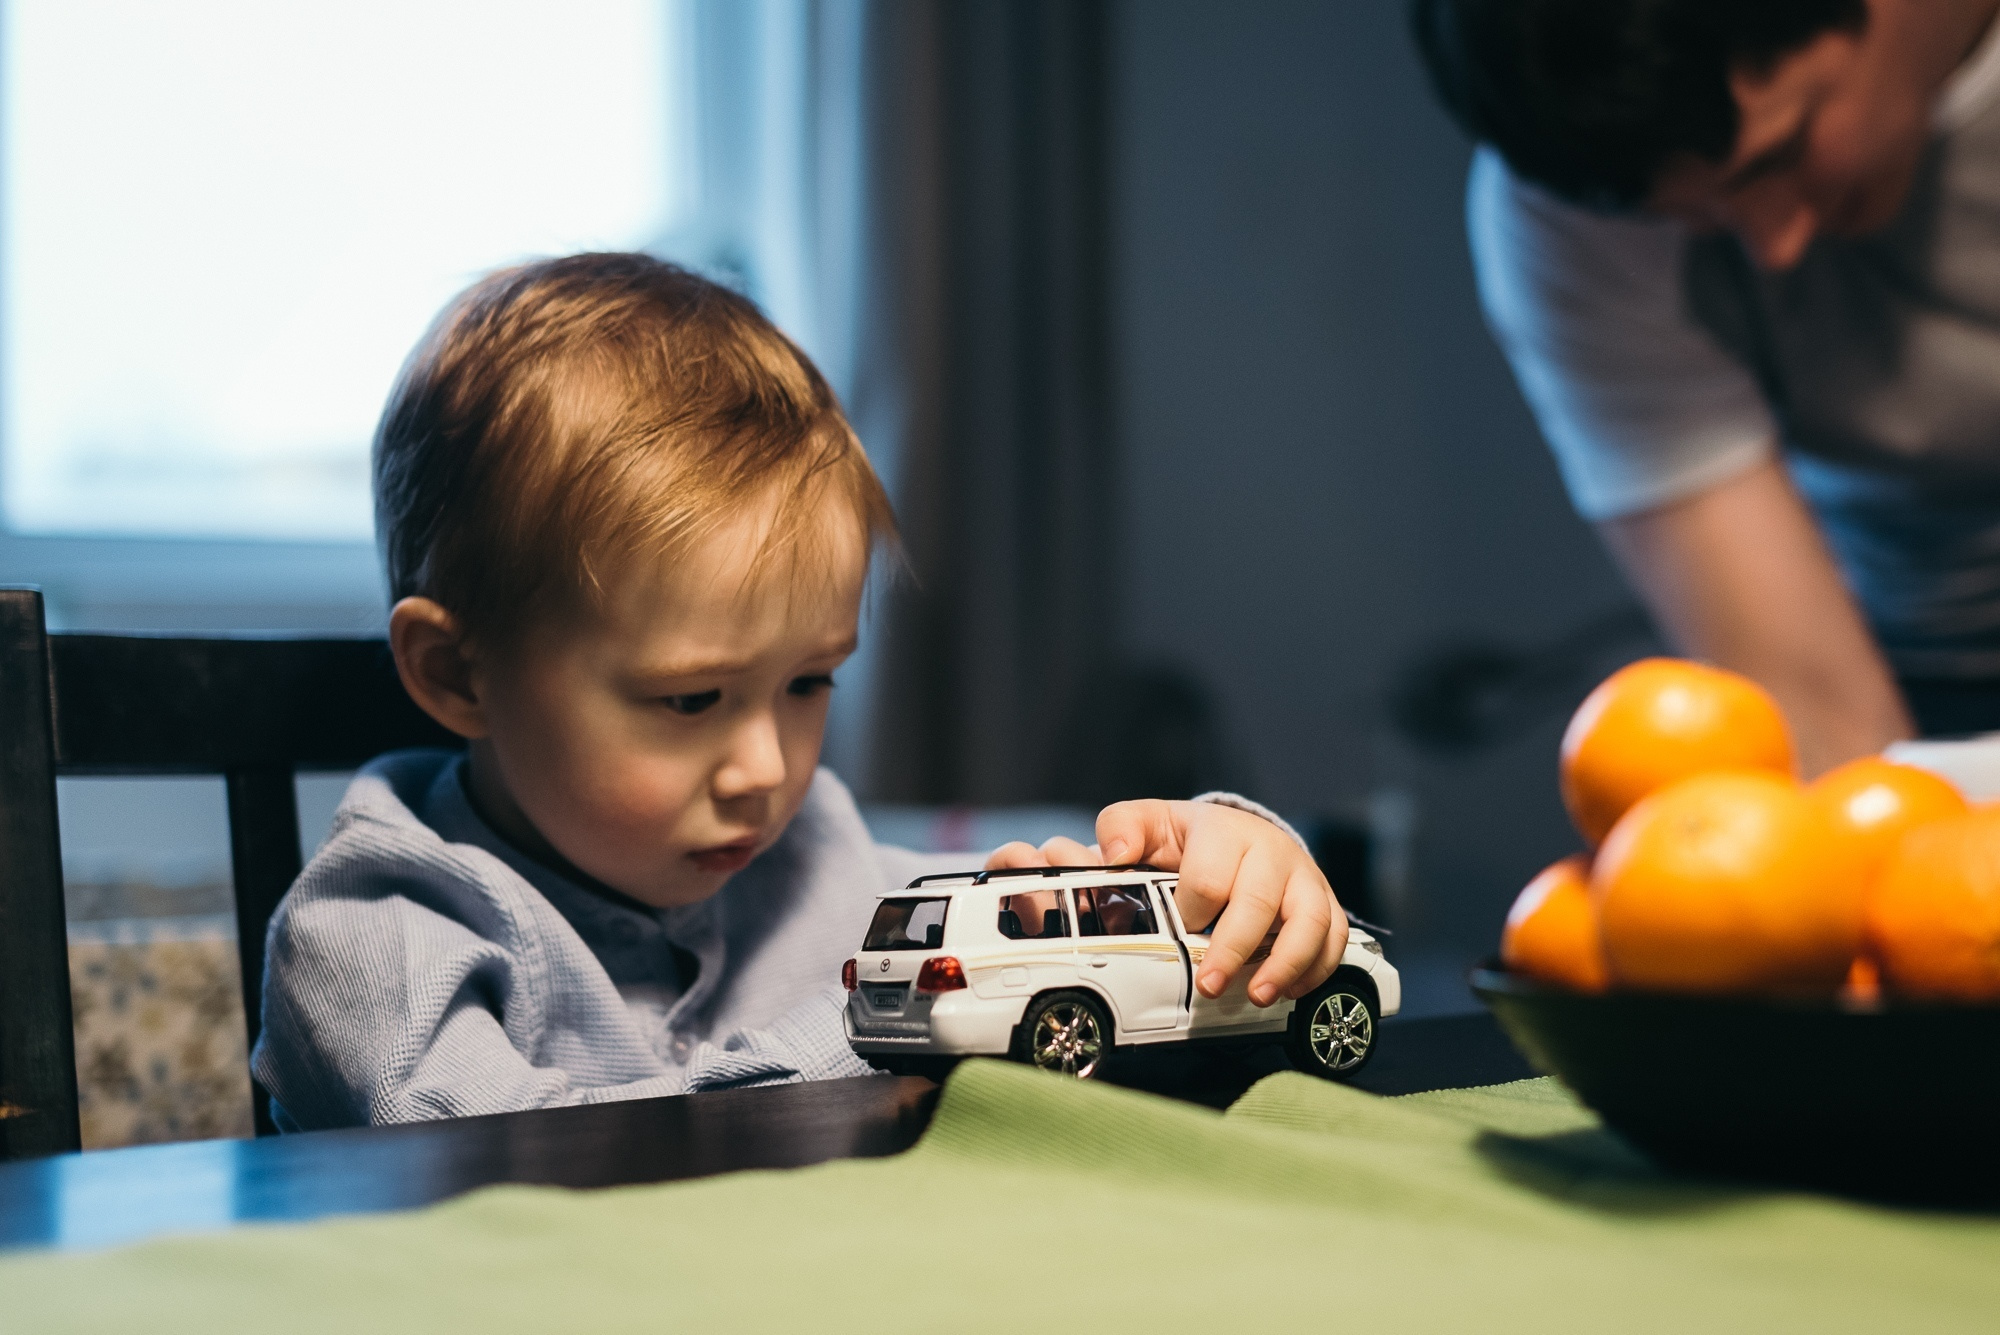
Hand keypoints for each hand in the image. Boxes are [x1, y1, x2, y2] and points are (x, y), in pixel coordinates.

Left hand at [985, 800, 1344, 1006]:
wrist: (1242, 833)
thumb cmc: (1190, 839)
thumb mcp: (1151, 823)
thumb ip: (1121, 829)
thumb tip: (1108, 852)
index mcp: (1223, 831)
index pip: (1208, 877)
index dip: (1190, 913)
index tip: (1176, 935)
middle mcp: (1270, 851)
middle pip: (1259, 901)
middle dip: (1233, 949)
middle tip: (1209, 987)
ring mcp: (1304, 877)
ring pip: (1312, 919)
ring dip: (1286, 962)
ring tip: (1259, 996)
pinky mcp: (1326, 902)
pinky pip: (1335, 937)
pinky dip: (1317, 968)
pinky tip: (1288, 991)